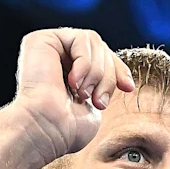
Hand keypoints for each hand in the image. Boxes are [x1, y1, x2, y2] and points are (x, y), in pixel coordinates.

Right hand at [10, 28, 136, 163]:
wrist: (46, 130)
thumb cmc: (68, 129)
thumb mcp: (96, 102)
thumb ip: (104, 84)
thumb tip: (124, 78)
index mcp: (68, 72)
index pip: (102, 57)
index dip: (119, 70)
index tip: (127, 87)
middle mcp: (57, 57)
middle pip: (100, 49)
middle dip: (108, 76)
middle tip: (99, 102)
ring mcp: (49, 47)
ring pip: (93, 42)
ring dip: (97, 72)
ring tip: (84, 95)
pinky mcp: (42, 39)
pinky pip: (80, 38)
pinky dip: (85, 61)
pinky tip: (73, 82)